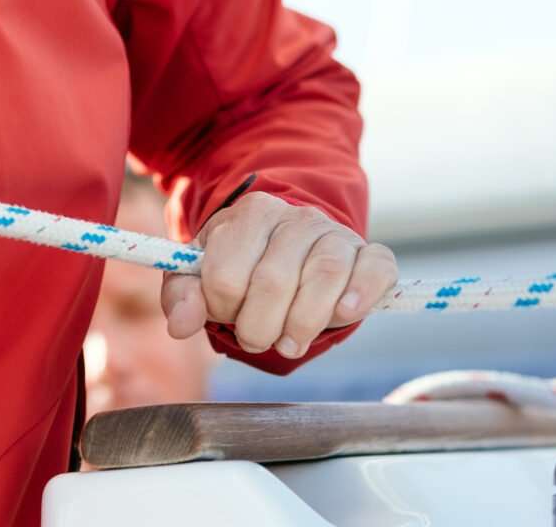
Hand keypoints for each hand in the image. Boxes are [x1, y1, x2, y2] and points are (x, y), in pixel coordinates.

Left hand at [159, 191, 396, 358]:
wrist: (290, 247)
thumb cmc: (243, 266)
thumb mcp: (202, 274)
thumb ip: (183, 296)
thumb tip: (181, 326)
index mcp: (251, 214)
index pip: (227, 274)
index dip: (222, 308)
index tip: (226, 312)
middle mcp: (296, 217)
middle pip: (274, 281)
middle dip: (259, 327)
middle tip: (256, 337)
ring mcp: (336, 234)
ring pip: (324, 276)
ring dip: (302, 324)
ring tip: (290, 342)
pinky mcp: (368, 254)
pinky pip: (375, 268)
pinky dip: (362, 293)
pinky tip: (344, 313)